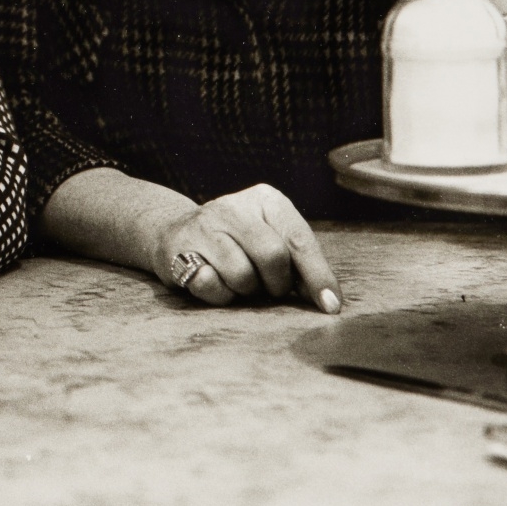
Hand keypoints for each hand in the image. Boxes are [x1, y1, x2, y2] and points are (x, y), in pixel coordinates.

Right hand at [151, 184, 341, 312]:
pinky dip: (219, 294)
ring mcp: (203, 225)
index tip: (331, 306)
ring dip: (245, 290)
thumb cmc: (238, 243)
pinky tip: (214, 280)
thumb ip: (299, 264)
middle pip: (273, 256)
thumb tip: (328, 300)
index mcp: (266, 200)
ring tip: (236, 279)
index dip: (318, 275)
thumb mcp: (272, 240)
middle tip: (267, 287)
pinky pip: (211, 286)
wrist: (175, 233)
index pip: (299, 239)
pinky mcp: (178, 248)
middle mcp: (233, 207)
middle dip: (276, 283)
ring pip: (242, 275)